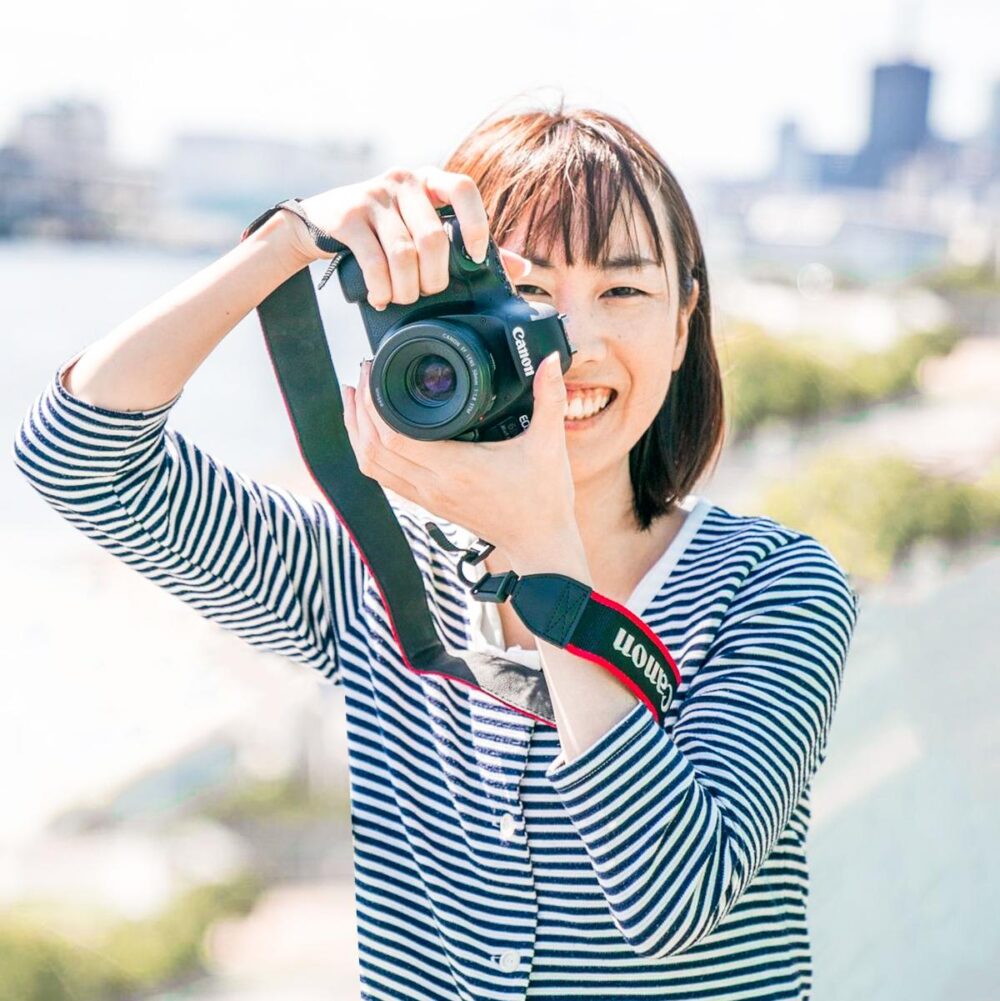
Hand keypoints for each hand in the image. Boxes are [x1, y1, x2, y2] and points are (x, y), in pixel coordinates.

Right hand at [285, 165, 532, 308]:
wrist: (322, 221)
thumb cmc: (385, 229)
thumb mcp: (425, 228)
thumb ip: (469, 245)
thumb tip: (521, 268)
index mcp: (430, 180)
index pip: (463, 188)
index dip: (475, 225)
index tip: (474, 257)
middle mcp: (404, 180)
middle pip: (434, 238)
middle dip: (434, 279)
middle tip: (426, 293)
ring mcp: (374, 194)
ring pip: (404, 255)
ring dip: (406, 289)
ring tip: (401, 299)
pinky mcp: (349, 214)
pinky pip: (374, 261)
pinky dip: (381, 288)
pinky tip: (381, 296)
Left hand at [342, 351, 576, 558]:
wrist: (539, 543)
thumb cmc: (544, 498)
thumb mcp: (549, 444)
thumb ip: (550, 397)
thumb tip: (552, 358)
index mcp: (457, 468)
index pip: (393, 436)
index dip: (374, 403)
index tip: (376, 370)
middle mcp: (434, 485)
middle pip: (372, 448)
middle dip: (358, 409)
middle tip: (363, 373)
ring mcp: (428, 497)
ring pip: (371, 466)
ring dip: (356, 432)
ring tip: (354, 398)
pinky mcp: (428, 503)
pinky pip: (384, 479)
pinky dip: (369, 453)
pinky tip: (370, 432)